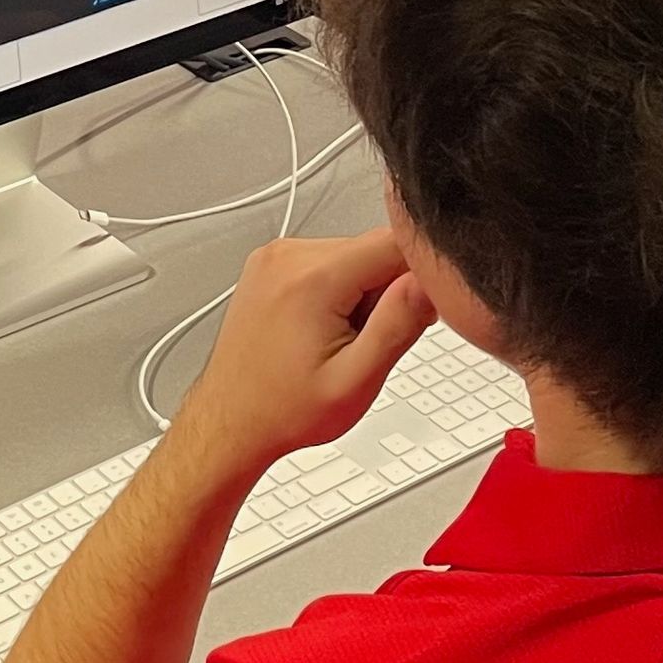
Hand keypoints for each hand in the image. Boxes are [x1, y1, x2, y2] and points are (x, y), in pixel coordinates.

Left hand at [168, 225, 435, 475]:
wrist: (232, 420)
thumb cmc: (284, 410)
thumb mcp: (356, 381)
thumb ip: (398, 325)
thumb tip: (429, 281)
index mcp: (311, 278)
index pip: (397, 242)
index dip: (420, 277)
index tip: (412, 315)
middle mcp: (288, 255)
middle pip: (376, 249)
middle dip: (386, 293)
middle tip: (363, 341)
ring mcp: (275, 255)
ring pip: (355, 255)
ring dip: (361, 294)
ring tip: (337, 340)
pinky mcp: (272, 263)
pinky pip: (328, 261)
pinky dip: (337, 291)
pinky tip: (320, 329)